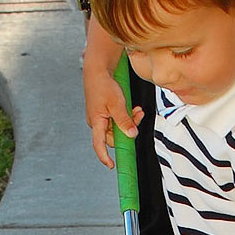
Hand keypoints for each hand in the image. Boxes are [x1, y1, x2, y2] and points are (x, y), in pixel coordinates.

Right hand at [82, 19, 143, 165]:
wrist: (98, 69)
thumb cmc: (104, 85)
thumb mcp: (117, 103)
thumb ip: (124, 120)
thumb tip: (132, 135)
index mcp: (96, 122)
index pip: (98, 145)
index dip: (104, 157)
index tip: (111, 165)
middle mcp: (97, 122)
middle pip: (114, 136)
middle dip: (128, 130)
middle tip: (138, 116)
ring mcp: (101, 117)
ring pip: (118, 127)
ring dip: (130, 121)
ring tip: (138, 110)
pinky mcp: (106, 111)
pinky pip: (118, 119)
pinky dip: (127, 116)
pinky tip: (134, 108)